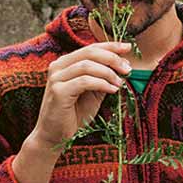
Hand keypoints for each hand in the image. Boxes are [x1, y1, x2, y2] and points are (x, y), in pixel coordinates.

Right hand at [12, 41, 131, 182]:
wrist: (54, 136)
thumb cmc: (73, 115)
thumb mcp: (93, 93)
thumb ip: (103, 78)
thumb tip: (123, 65)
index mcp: (66, 63)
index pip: (90, 48)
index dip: (110, 46)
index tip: (128, 47)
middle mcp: (58, 66)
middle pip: (89, 52)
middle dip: (112, 58)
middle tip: (127, 68)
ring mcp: (56, 78)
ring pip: (87, 65)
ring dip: (108, 73)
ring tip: (120, 83)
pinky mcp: (58, 91)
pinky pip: (84, 81)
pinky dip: (101, 83)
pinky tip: (112, 90)